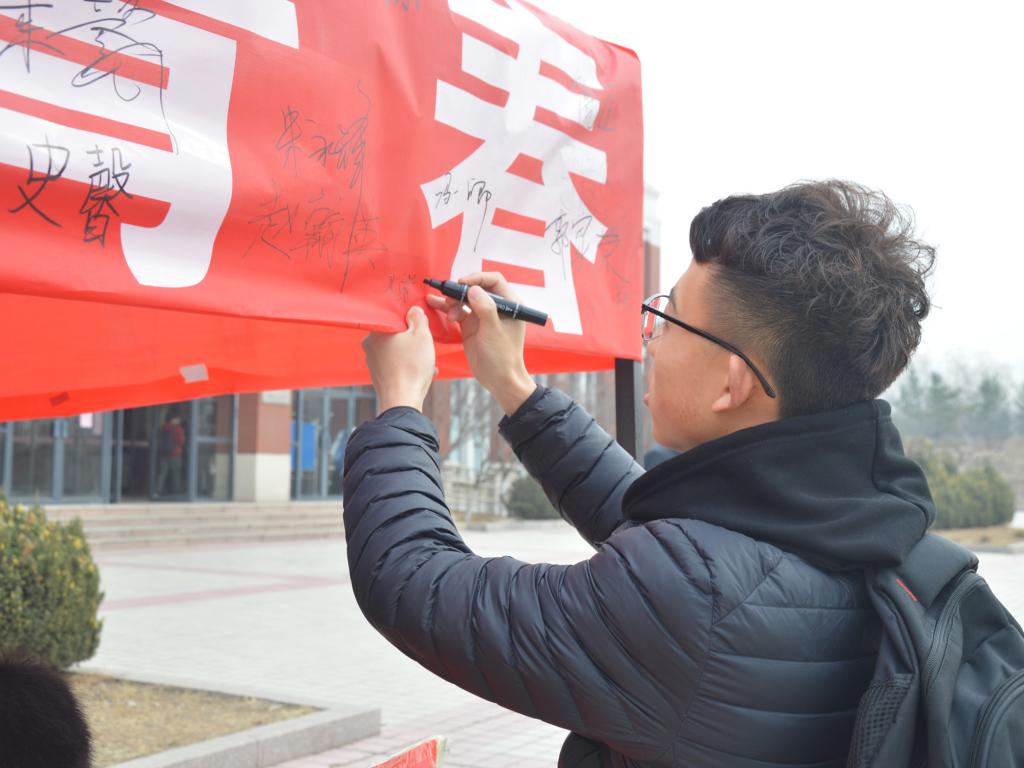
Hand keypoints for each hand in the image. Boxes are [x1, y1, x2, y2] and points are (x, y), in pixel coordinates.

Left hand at [362, 306, 436, 413]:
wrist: (402, 401)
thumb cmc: (411, 367)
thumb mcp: (422, 335)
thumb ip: (418, 317)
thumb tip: (414, 310)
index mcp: (377, 331)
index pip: (392, 316)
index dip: (409, 320)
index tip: (420, 325)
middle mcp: (370, 345)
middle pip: (396, 335)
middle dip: (412, 340)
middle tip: (425, 346)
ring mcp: (373, 363)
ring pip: (397, 352)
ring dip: (412, 355)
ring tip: (427, 363)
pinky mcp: (379, 377)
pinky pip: (396, 366)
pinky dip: (409, 368)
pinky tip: (423, 374)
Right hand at [425, 272, 535, 414]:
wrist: (499, 380)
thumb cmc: (503, 357)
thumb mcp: (494, 331)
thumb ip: (485, 308)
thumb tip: (473, 289)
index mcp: (510, 304)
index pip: (494, 280)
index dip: (477, 278)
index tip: (462, 283)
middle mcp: (497, 307)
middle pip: (476, 288)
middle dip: (461, 290)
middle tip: (449, 296)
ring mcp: (483, 316)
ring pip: (465, 299)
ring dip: (452, 300)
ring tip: (445, 306)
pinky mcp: (472, 325)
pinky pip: (458, 311)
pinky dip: (447, 308)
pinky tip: (434, 305)